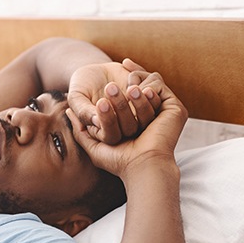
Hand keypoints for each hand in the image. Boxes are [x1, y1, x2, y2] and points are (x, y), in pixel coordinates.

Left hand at [67, 71, 187, 178]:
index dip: (122, 84)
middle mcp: (154, 116)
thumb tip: (68, 112)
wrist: (141, 166)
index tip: (110, 75)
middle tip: (109, 86)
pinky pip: (159, 86)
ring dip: (133, 83)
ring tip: (120, 90)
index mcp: (139, 123)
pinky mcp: (175, 109)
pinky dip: (146, 83)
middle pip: (139, 89)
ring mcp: (165, 112)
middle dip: (126, 80)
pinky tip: (134, 90)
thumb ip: (81, 129)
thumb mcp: (94, 144)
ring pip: (148, 86)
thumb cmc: (119, 161)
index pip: (130, 97)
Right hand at [68, 61, 160, 144]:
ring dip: (141, 100)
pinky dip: (147, 83)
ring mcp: (138, 115)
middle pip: (131, 127)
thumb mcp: (76, 97)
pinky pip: (155, 97)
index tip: (101, 102)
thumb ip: (82, 111)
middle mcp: (125, 128)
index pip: (111, 135)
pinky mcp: (148, 99)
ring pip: (147, 115)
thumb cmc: (82, 87)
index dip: (108, 121)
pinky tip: (127, 67)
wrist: (95, 72)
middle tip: (110, 87)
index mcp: (106, 132)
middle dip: (122, 107)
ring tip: (130, 85)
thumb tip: (96, 122)